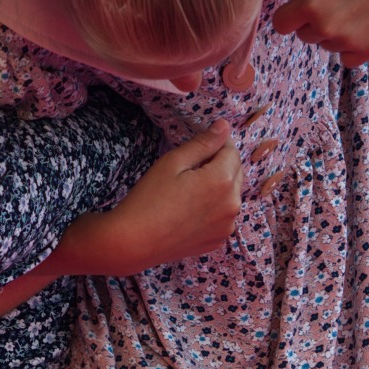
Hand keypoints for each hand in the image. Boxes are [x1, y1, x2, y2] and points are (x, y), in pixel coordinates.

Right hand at [80, 121, 243, 275]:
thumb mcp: (173, 162)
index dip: (216, 144)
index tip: (198, 147)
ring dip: (218, 188)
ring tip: (188, 192)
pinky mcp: (218, 240)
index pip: (232, 151)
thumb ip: (203, 143)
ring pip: (231, 196)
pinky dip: (213, 209)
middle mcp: (232, 205)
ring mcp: (227, 226)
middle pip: (235, 173)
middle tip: (189, 170)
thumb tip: (224, 126)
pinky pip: (223, 216)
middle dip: (219, 166)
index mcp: (222, 181)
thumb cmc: (149, 198)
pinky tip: (189, 211)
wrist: (134, 242)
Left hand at [268, 0, 368, 67]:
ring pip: (324, 45)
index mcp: (311, 4)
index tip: (302, 4)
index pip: (281, 24)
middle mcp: (327, 27)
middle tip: (334, 1)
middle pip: (302, 35)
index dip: (290, 13)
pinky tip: (362, 25)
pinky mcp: (367, 50)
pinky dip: (350, 47)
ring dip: (332, 33)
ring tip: (351, 9)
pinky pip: (345, 58)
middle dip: (312, 21)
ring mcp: (348, 41)